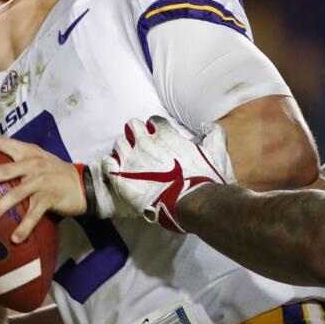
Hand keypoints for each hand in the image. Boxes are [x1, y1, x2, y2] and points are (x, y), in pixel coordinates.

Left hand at [0, 135, 85, 242]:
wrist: (83, 184)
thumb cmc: (54, 172)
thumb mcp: (39, 159)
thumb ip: (19, 160)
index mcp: (29, 152)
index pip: (4, 142)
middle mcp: (34, 164)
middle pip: (6, 170)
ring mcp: (42, 182)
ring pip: (17, 194)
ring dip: (0, 207)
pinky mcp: (50, 198)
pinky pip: (34, 214)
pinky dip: (24, 227)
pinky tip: (15, 238)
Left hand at [104, 117, 232, 232]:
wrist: (191, 202)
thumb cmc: (203, 179)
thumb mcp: (217, 152)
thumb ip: (214, 134)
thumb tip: (207, 125)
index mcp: (165, 135)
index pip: (154, 121)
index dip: (155, 128)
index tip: (159, 137)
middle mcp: (145, 143)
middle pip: (132, 126)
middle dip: (136, 133)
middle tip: (142, 146)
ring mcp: (131, 160)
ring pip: (119, 143)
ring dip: (124, 149)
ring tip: (130, 161)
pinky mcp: (121, 178)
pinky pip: (108, 163)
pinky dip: (111, 165)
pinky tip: (117, 171)